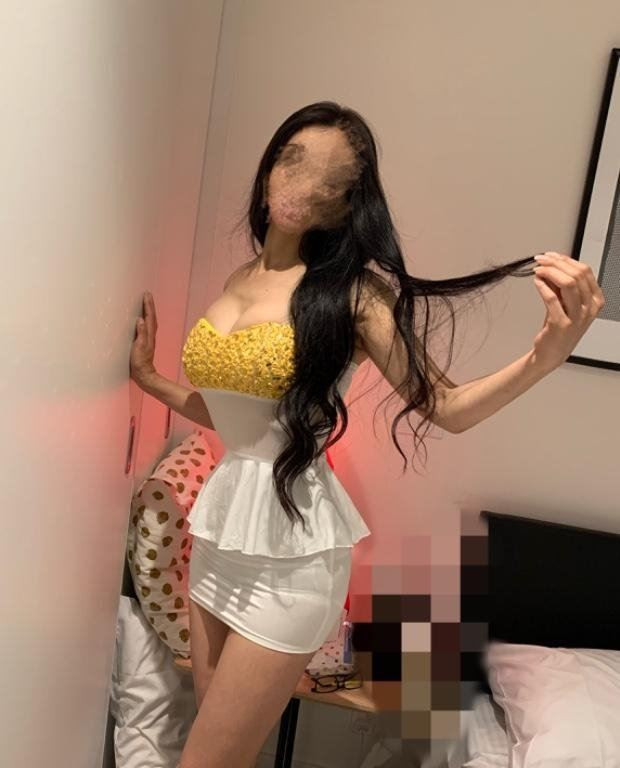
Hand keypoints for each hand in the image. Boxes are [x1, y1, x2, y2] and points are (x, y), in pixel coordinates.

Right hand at [130, 291, 157, 385]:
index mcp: (149, 334)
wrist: (143, 374)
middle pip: (151, 317)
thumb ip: (141, 333)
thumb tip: (141, 320)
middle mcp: (150, 335)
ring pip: (150, 321)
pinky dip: (146, 319)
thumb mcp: (139, 347)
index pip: (149, 316)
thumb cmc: (140, 362)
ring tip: (146, 302)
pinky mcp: (144, 342)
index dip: (148, 305)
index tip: (146, 295)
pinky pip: (147, 327)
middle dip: (149, 305)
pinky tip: (142, 319)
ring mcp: (148, 338)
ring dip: (148, 311)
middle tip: (147, 295)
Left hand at [532, 251, 605, 369]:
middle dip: (556, 263)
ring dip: (550, 272)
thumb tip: (551, 263)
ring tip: (537, 269)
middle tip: (541, 260)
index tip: (551, 255)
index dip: (566, 260)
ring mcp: (577, 317)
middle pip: (576, 275)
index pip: (585, 271)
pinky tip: (537, 281)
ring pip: (568, 283)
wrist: (552, 353)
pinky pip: (553, 298)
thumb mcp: (566, 302)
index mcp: (596, 300)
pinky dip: (543, 286)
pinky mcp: (561, 324)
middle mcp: (590, 308)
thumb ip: (561, 284)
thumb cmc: (559, 326)